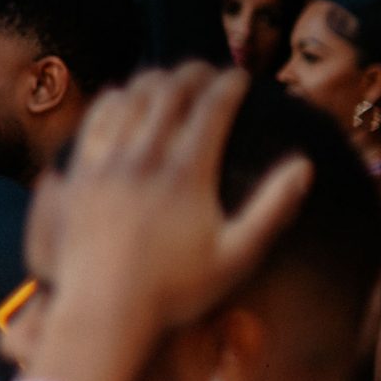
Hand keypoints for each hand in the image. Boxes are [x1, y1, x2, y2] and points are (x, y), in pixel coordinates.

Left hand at [35, 65, 311, 380]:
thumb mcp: (238, 256)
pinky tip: (119, 97)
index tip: (240, 77)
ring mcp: (105, 165)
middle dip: (191, 74)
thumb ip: (273, 208)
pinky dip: (111, 101)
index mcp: (186, 174)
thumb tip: (303, 166)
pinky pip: (92, 122)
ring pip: (128, 101)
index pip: (211, 109)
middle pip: (168, 95)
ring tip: (167, 76)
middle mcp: (143, 160)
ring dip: (152, 81)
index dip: (228, 85)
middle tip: (206, 69)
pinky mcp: (77, 176)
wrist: (103, 311)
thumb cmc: (176, 291)